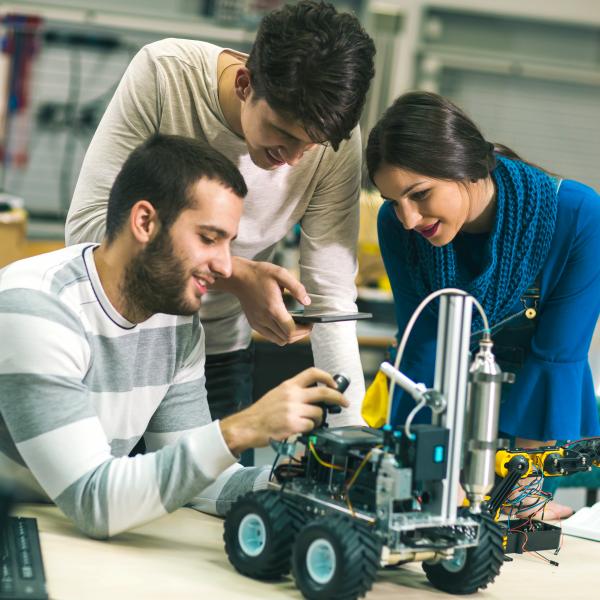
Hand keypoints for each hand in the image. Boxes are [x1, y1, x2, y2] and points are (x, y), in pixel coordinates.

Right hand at [215, 257, 312, 345]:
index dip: (304, 330)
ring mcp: (257, 323)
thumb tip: (307, 302)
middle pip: (287, 338)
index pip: (291, 331)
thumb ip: (296, 288)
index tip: (310, 323)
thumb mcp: (281, 274)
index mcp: (273, 308)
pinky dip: (280, 335)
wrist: (239, 277)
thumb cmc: (260, 274)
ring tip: (297, 326)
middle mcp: (264, 319)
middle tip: (306, 324)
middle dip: (301, 334)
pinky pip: (270, 337)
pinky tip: (285, 324)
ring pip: (279, 340)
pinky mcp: (253, 324)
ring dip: (290, 336)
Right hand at [220, 368, 348, 454]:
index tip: (334, 384)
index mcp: (289, 386)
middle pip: (324, 392)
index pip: (312, 373)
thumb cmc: (262, 413)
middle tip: (344, 402)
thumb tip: (315, 396)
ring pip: (319, 413)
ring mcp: (293, 410)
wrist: (248, 426)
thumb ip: (295, 392)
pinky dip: (309, 430)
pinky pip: (311, 426)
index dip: (327, 377)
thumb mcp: (278, 394)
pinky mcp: (293, 425)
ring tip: (309, 422)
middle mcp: (292, 395)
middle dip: (338, 398)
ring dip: (318, 419)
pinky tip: (301, 430)